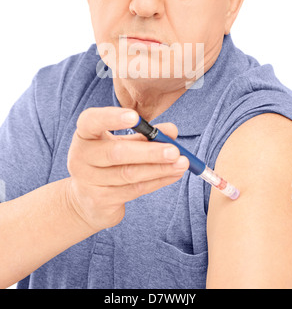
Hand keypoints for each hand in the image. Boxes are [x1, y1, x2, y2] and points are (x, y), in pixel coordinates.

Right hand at [66, 107, 188, 231]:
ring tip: (182, 163)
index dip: (112, 118)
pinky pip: (135, 190)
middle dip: (149, 151)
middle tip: (175, 150)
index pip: (91, 121)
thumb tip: (172, 130)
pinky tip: (173, 174)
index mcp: (84, 135)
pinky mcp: (101, 201)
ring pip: (129, 174)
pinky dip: (158, 181)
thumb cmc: (106, 163)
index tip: (135, 117)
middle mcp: (80, 157)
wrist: (85, 201)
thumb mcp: (120, 143)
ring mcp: (89, 181)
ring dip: (160, 168)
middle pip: (116, 152)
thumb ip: (145, 135)